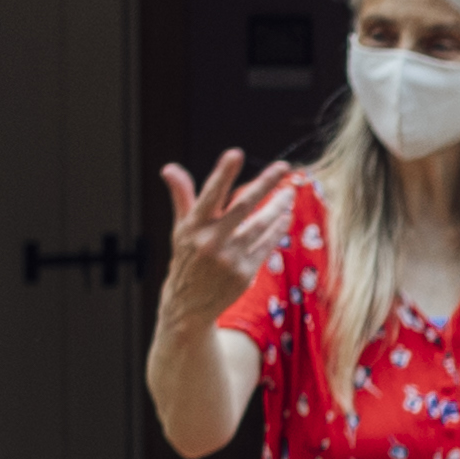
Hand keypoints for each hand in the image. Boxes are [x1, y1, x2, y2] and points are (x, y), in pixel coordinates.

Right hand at [158, 151, 306, 322]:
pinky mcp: (243, 274)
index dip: (222, 174)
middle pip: (243, 206)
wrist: (189, 305)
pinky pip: (266, 246)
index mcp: (192, 227)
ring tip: (290, 192)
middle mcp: (210, 242)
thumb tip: (169, 168)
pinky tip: (286, 217)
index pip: (209, 195)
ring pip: (260, 225)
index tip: (235, 153)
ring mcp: (228, 259)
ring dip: (278, 207)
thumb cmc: (187, 259)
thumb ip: (182, 197)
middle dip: (265, 185)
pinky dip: (278, 230)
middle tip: (284, 167)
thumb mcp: (181, 229)